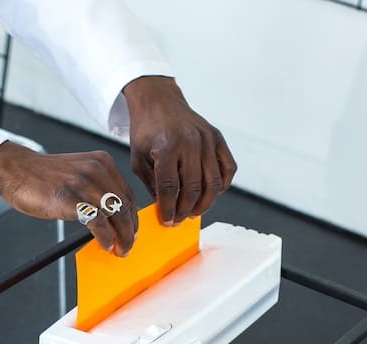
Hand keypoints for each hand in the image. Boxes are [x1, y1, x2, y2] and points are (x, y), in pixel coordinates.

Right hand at [0, 142, 137, 255]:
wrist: (15, 170)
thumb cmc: (43, 176)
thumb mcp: (78, 173)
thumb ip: (96, 188)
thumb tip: (113, 216)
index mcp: (102, 162)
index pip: (128, 193)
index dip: (132, 217)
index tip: (132, 232)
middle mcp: (96, 170)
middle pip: (125, 205)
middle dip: (130, 230)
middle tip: (128, 246)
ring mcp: (83, 183)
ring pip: (115, 214)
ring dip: (121, 237)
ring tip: (119, 250)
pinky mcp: (71, 198)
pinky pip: (98, 222)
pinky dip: (105, 237)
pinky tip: (104, 244)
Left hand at [124, 76, 236, 225]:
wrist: (159, 100)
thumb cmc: (146, 130)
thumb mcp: (139, 159)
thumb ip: (152, 185)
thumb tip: (166, 209)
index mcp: (166, 147)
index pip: (170, 188)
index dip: (169, 209)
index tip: (167, 221)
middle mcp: (190, 142)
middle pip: (193, 188)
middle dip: (185, 210)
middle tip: (179, 219)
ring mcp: (207, 140)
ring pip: (213, 183)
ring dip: (204, 203)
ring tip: (193, 212)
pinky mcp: (218, 138)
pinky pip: (228, 169)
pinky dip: (222, 186)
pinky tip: (210, 194)